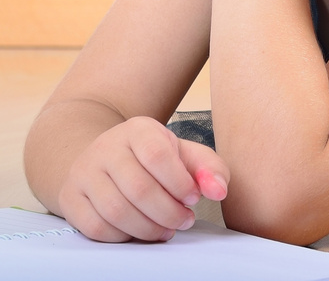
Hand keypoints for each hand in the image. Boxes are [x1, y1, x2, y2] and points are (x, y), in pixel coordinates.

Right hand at [56, 116, 228, 242]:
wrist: (104, 158)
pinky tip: (139, 232)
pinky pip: (96, 227)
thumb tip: (219, 190)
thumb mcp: (183, 153)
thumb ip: (209, 168)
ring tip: (167, 230)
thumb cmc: (152, 158)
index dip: (179, 183)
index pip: (158, 155)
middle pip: (138, 188)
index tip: (193, 198)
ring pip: (116, 211)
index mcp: (138, 130)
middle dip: (168, 212)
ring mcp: (83, 174)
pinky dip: (123, 236)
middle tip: (184, 221)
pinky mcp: (70, 199)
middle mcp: (106, 148)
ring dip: (148, 228)